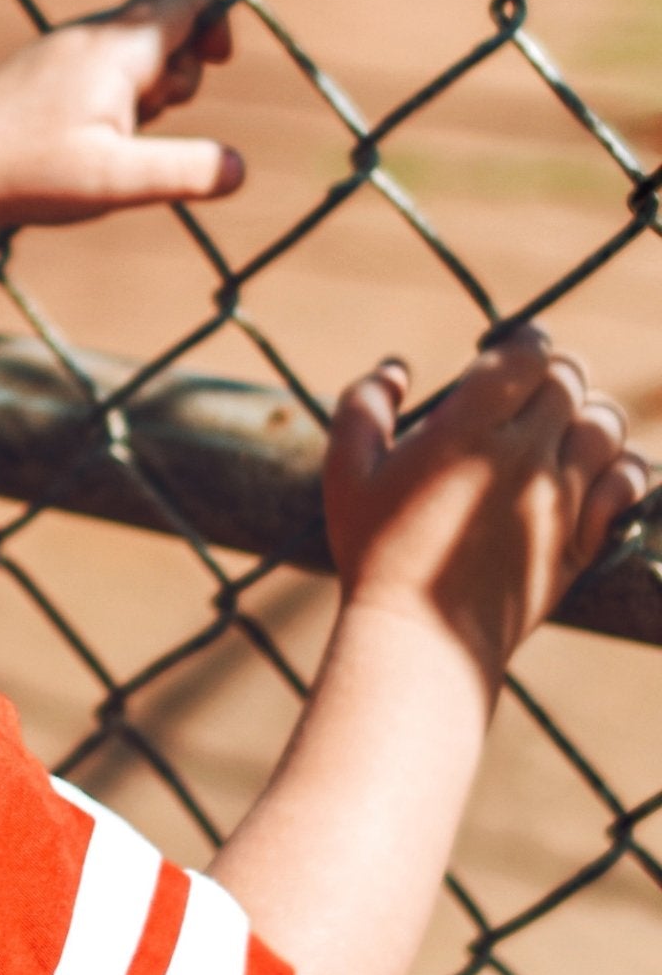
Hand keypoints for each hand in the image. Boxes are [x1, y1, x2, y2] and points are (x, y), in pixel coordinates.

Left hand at [0, 0, 243, 230]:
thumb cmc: (29, 174)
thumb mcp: (116, 181)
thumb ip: (184, 172)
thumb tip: (239, 170)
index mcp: (113, 49)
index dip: (217, 22)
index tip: (221, 62)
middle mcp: (84, 36)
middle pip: (160, 23)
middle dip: (180, 67)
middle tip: (153, 119)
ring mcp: (54, 51)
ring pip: (126, 48)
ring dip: (144, 86)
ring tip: (116, 137)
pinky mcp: (34, 74)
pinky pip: (93, 66)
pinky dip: (110, 95)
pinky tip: (84, 140)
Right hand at [325, 331, 647, 676]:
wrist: (423, 635)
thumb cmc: (375, 550)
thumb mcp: (346, 473)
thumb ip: (363, 407)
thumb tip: (395, 369)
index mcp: (466, 429)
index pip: (525, 356)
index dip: (525, 339)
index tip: (513, 344)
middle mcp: (524, 455)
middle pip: (569, 383)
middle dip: (555, 370)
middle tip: (535, 379)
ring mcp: (560, 498)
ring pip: (607, 426)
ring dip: (591, 410)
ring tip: (568, 418)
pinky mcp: (581, 539)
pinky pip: (628, 483)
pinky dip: (623, 463)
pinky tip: (600, 466)